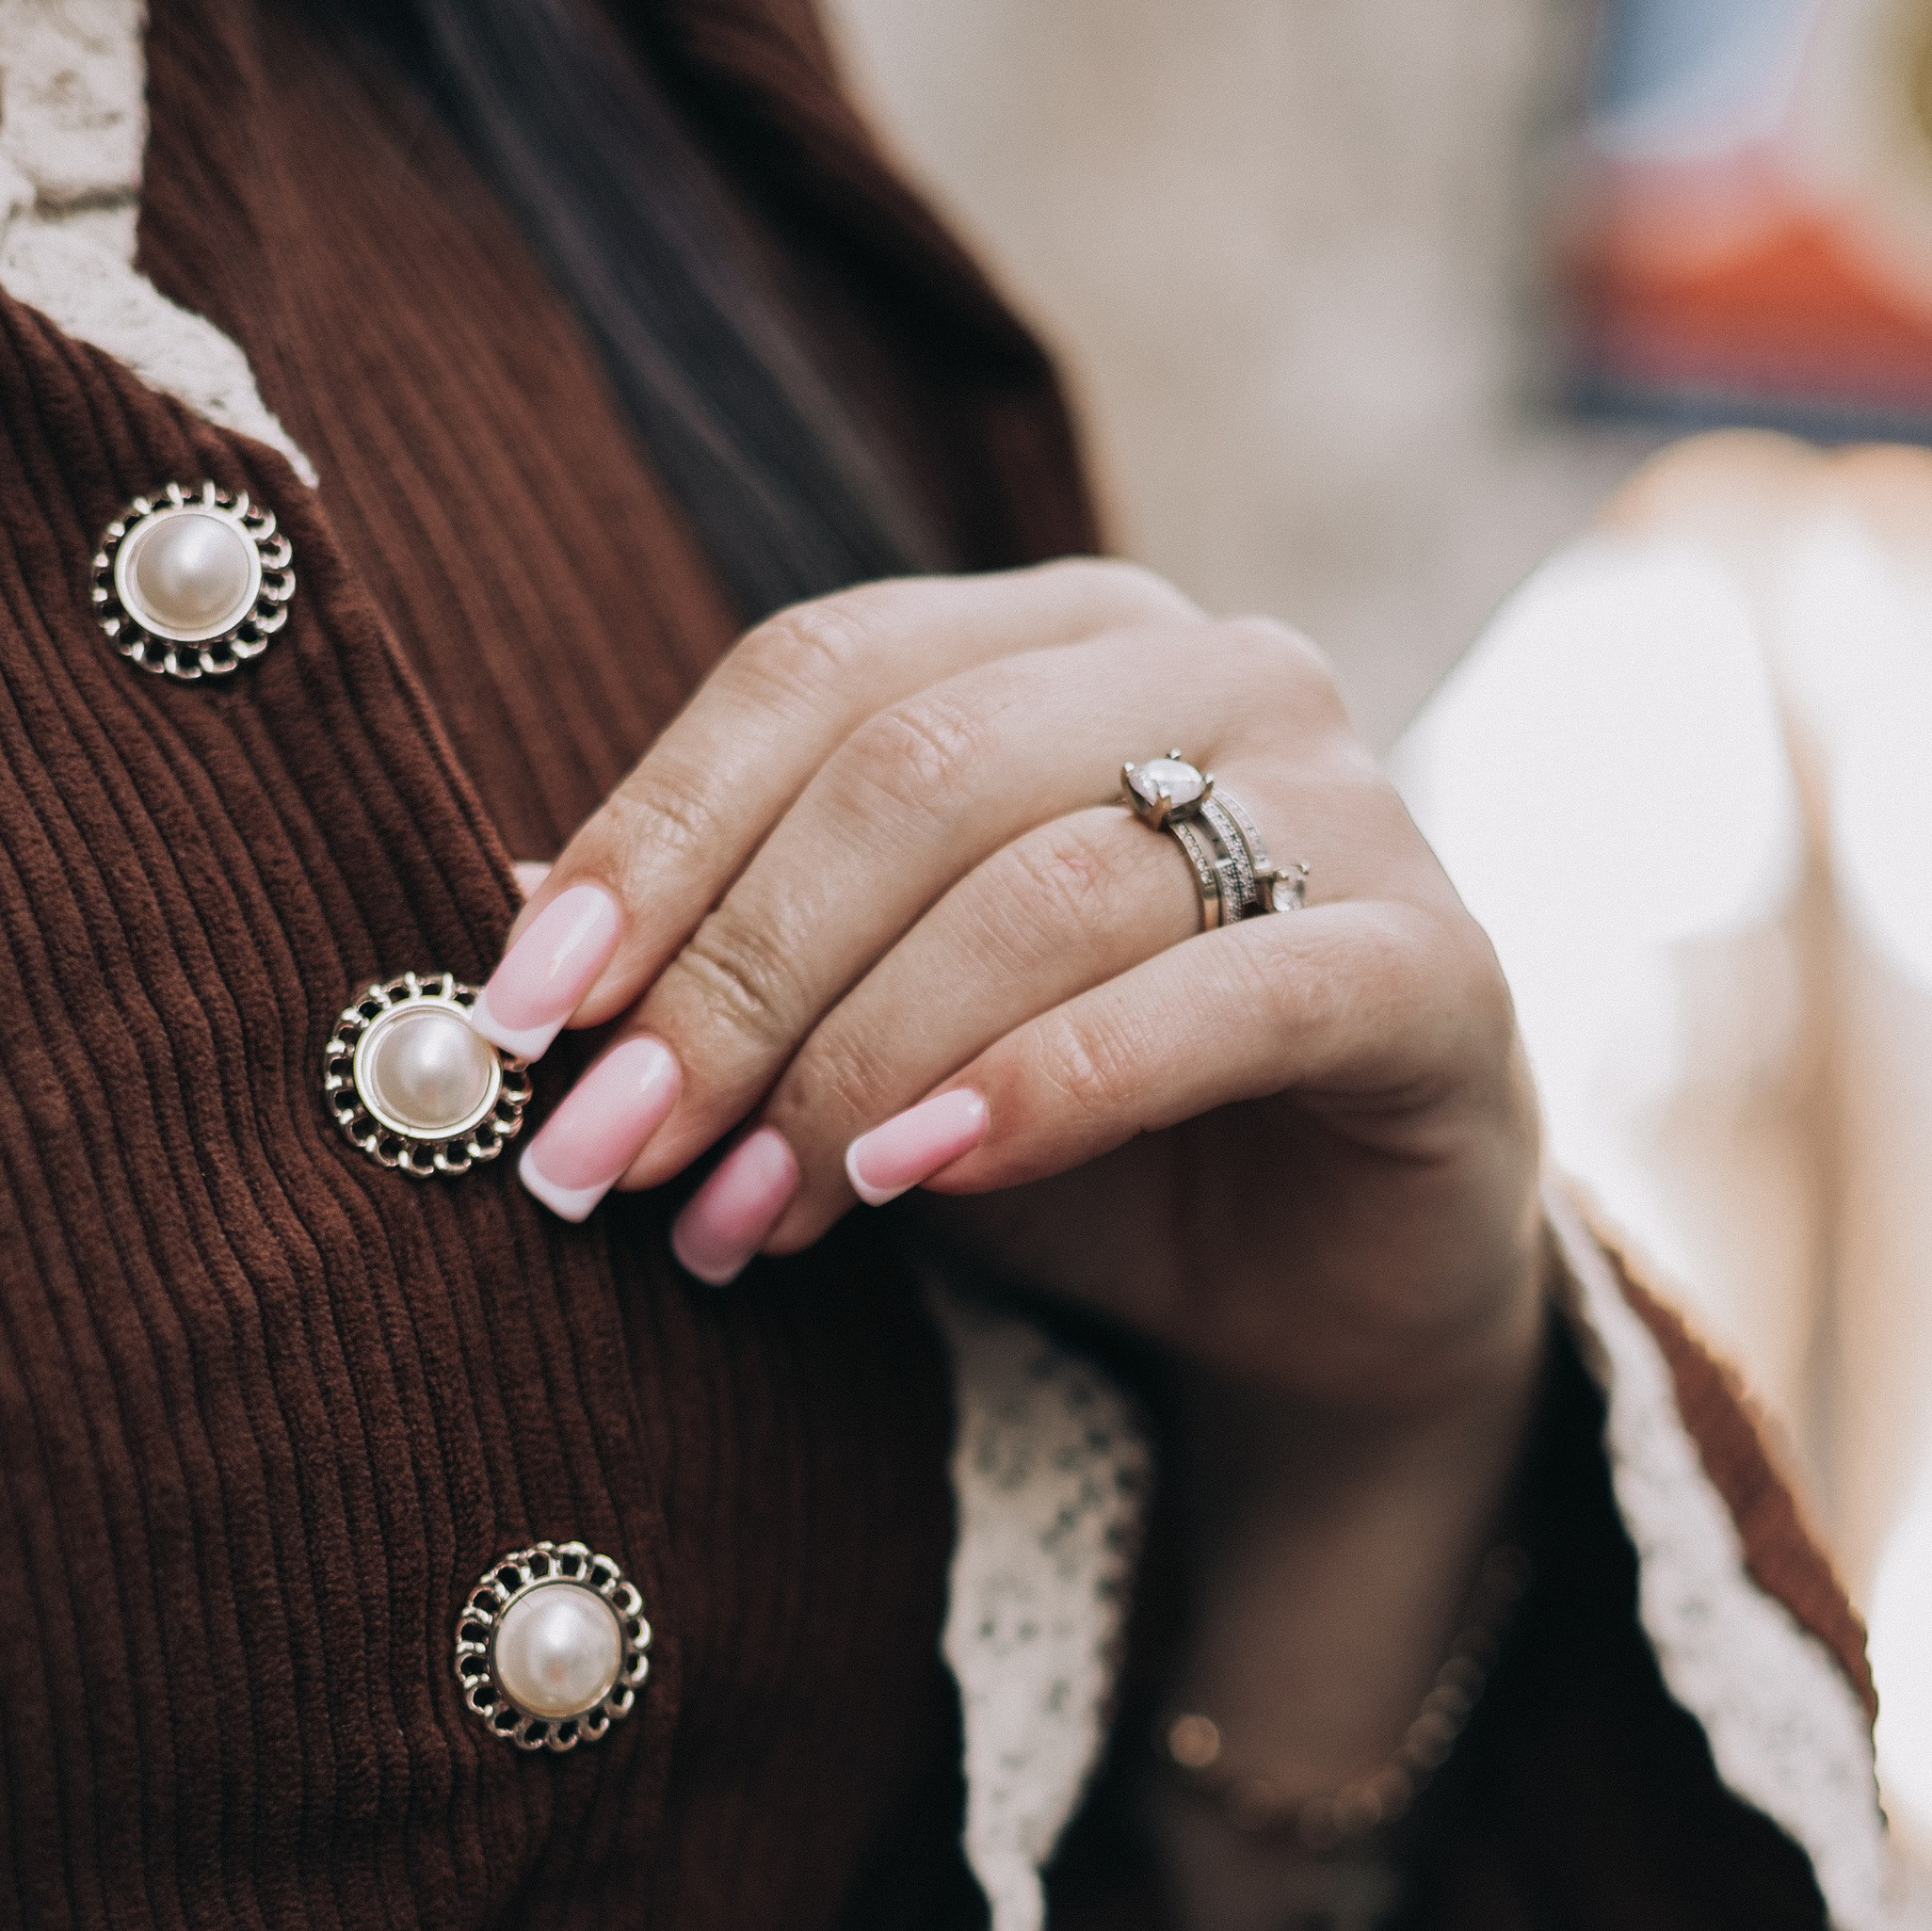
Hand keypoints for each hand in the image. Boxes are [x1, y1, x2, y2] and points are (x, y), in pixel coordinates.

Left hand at [477, 560, 1542, 1435]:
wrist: (1328, 1294)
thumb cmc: (1079, 1142)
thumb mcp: (865, 1039)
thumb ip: (721, 962)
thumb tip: (496, 929)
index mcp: (1059, 636)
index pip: (815, 673)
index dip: (648, 836)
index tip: (519, 1016)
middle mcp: (1214, 668)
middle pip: (910, 771)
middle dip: (730, 978)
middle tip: (614, 1153)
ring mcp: (1348, 802)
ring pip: (1047, 883)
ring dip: (856, 1063)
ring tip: (741, 1213)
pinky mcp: (1435, 966)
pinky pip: (1223, 998)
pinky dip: (1050, 1086)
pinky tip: (925, 1175)